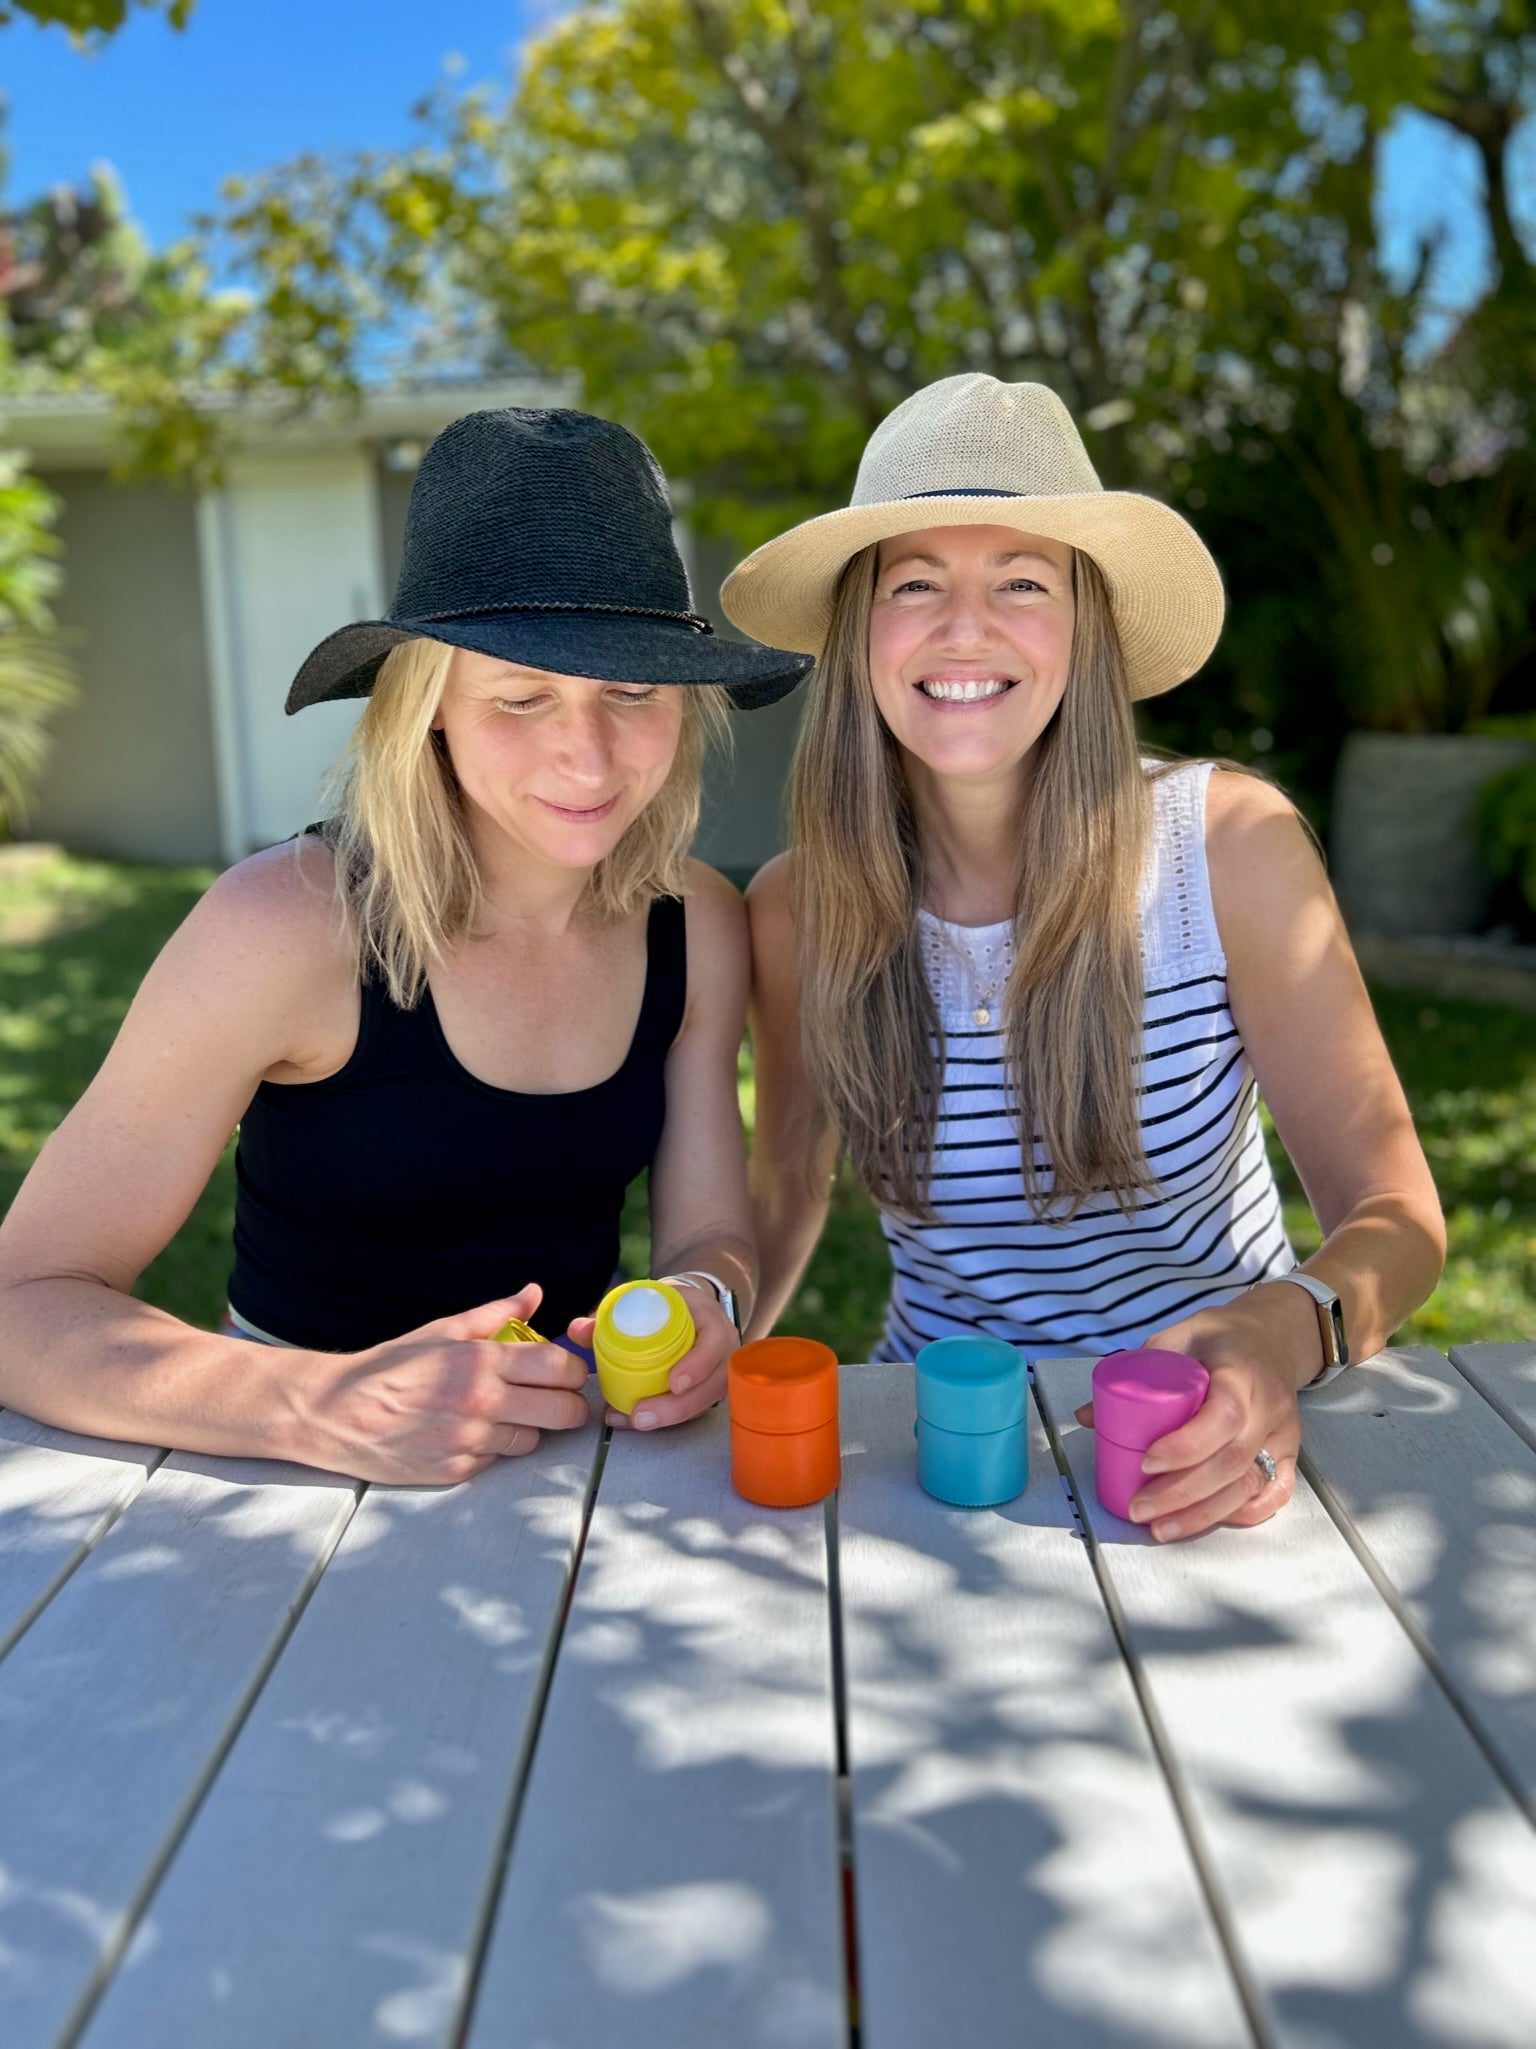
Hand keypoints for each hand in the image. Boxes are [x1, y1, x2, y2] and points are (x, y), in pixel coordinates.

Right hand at [296, 1284, 591, 1485]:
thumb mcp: (441, 1330)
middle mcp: (481, 1402)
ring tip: (503, 1413)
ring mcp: (470, 1441)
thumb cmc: (390, 1368)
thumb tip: (533, 1293)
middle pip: (563, 1411)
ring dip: (528, 1428)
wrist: (337, 1413)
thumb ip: (495, 1314)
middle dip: (568, 1406)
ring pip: (533, 1440)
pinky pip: (498, 1461)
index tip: (565, 1372)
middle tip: (556, 1400)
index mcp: (481, 1361)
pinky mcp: (457, 1471)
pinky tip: (471, 1433)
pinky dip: (493, 1448)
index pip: (560, 1367)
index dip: (573, 1371)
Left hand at [573, 1289, 737, 1432]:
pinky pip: (693, 1410)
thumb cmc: (669, 1306)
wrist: (692, 1310)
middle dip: (677, 1407)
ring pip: (704, 1403)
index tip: (673, 1382)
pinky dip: (664, 1419)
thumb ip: (610, 1315)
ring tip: (633, 1422)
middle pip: (711, 1385)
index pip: (714, 1343)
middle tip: (640, 1416)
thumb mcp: (648, 1300)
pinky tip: (633, 1421)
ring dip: (668, 1418)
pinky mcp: (710, 1390)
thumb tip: (578, 1330)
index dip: (697, 1365)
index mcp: (710, 1321)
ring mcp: (720, 1373)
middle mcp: (723, 1350)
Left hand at [1072, 1285, 1317, 1540]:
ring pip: (1249, 1485)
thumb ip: (1136, 1371)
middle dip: (1182, 1493)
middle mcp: (1269, 1407)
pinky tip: (1208, 1520)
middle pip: (1232, 1462)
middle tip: (1139, 1508)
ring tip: (1160, 1528)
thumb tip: (1087, 1416)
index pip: (1222, 1417)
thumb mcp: (1177, 1337)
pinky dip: (1244, 1513)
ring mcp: (1283, 1433)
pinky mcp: (1289, 1452)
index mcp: (1241, 1372)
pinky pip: (1274, 1491)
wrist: (1272, 1336)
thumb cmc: (1219, 1337)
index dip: (1186, 1447)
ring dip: (1203, 1514)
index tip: (1146, 1463)